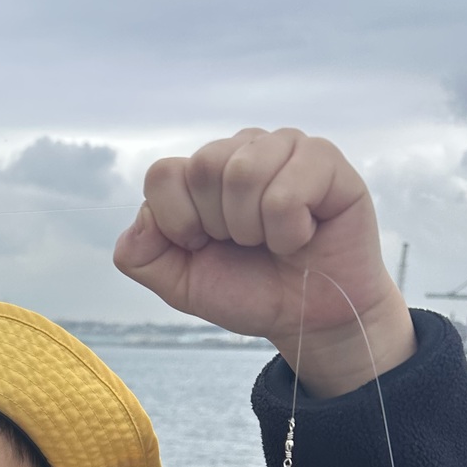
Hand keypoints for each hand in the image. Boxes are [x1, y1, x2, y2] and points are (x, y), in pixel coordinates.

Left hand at [114, 129, 415, 396]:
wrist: (307, 318)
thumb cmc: (248, 292)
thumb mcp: (180, 284)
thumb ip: (141, 255)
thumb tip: (143, 216)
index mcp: (201, 173)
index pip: (163, 174)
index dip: (179, 222)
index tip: (204, 245)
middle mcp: (242, 149)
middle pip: (204, 167)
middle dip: (220, 225)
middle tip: (246, 243)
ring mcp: (285, 147)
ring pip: (245, 172)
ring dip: (255, 228)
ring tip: (274, 239)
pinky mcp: (325, 159)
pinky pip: (288, 190)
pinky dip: (289, 231)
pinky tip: (304, 234)